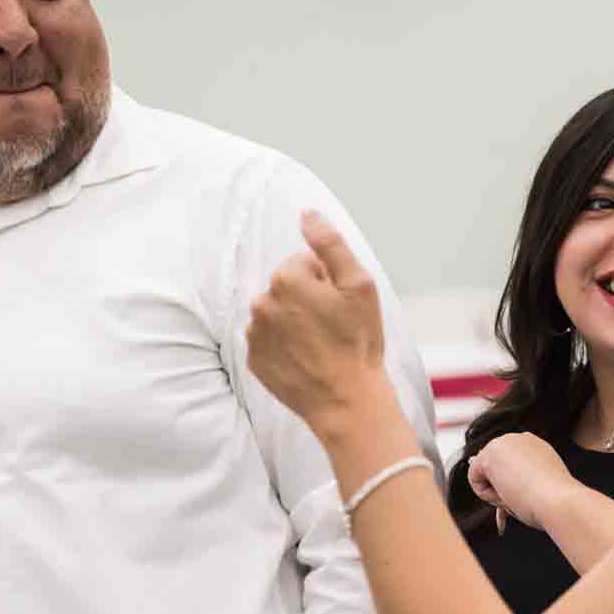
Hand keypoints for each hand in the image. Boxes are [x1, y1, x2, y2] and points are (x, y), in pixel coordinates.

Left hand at [247, 210, 389, 430]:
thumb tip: (307, 213)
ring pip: (276, 314)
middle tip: (333, 327)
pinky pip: (268, 341)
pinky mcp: (254, 360)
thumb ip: (330, 244)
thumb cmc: (358, 342)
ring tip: (320, 345)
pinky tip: (306, 359)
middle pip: (286, 287)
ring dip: (294, 322)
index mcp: (286, 279)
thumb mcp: (359, 286)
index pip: (303, 263)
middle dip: (307, 299)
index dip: (327, 281)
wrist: (347, 401)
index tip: (340, 305)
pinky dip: (284, 346)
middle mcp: (262, 303)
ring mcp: (255, 334)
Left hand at [466, 433, 575, 531]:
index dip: (515, 486)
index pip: (511, 467)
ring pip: (485, 476)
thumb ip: (520, 481)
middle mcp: (520, 439)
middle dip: (504, 489)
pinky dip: (488, 495)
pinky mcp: (489, 454)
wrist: (558, 501)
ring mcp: (504, 442)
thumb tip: (493, 478)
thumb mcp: (540, 488)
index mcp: (536, 446)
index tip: (531, 495)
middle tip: (523, 499)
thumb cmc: (554, 503)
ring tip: (520, 496)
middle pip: (495, 470)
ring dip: (499, 493)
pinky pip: (475, 480)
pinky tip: (508, 493)